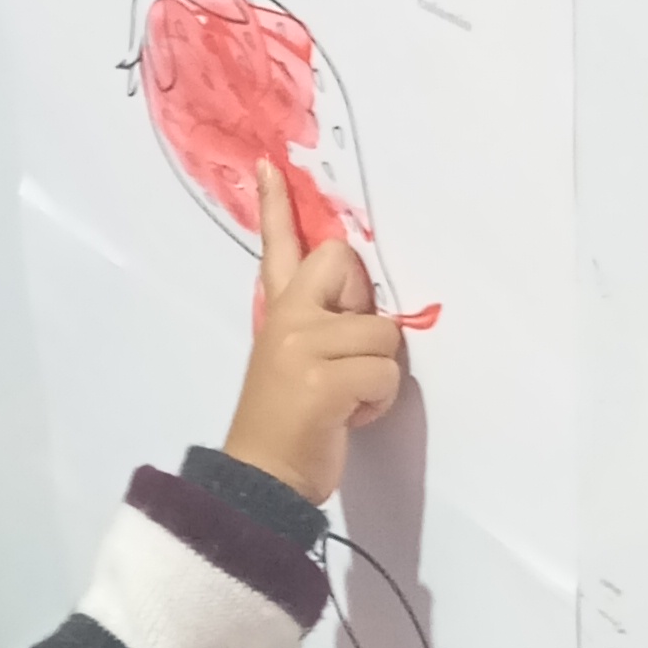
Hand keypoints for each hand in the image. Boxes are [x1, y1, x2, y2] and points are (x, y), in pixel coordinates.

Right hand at [223, 163, 406, 501]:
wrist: (262, 480)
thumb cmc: (287, 426)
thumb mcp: (292, 362)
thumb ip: (315, 325)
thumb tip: (363, 307)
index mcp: (278, 314)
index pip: (277, 249)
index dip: (277, 207)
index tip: (270, 166)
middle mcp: (288, 319)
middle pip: (346, 263)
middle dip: (364, 307)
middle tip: (345, 352)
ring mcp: (303, 346)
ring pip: (382, 332)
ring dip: (377, 373)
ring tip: (346, 400)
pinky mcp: (323, 379)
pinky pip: (384, 372)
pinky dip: (378, 401)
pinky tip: (348, 418)